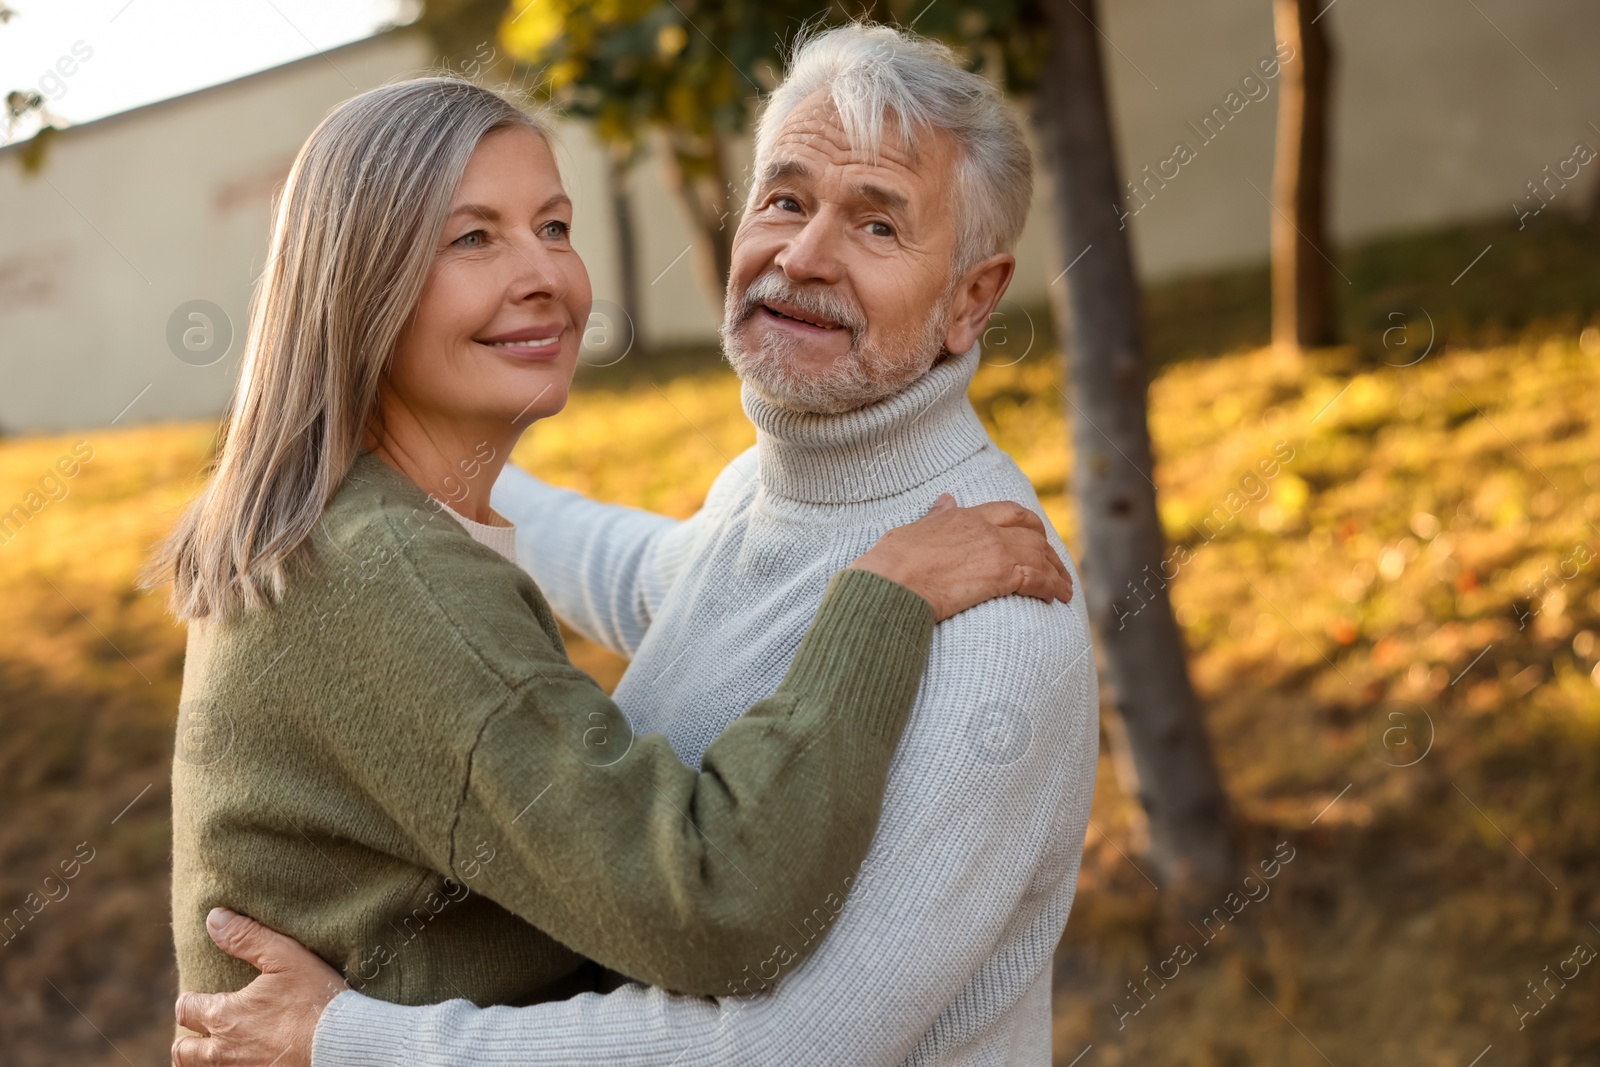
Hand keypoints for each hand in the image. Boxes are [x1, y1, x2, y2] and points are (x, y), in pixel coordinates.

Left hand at [172, 908, 346, 1066]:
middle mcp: (222, 1051)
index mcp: (223, 1016)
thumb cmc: (316, 999)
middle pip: (183, 1052)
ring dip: (202, 1061)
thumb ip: (247, 937)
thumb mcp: (286, 958)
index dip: (190, 1001)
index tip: (201, 997)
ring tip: (217, 1051)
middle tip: (203, 1030)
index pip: (185, 1009)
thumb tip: (214, 918)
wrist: (341, 1046)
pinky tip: (244, 1062)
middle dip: (188, 1040)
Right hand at [850, 494, 1073, 621]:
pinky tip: (1058, 597)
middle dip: (1048, 549)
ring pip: (1040, 555)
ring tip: (1065, 588)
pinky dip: (1053, 587)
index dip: (1028, 524)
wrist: (889, 583)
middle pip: (1031, 532)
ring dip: (1057, 572)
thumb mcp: (913, 529)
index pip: (1008, 511)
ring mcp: (995, 550)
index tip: (1037, 537)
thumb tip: (945, 499)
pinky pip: (1038, 579)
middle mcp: (984, 528)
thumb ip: (935, 516)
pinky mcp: (1000, 576)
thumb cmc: (890, 563)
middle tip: (1056, 565)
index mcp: (964, 516)